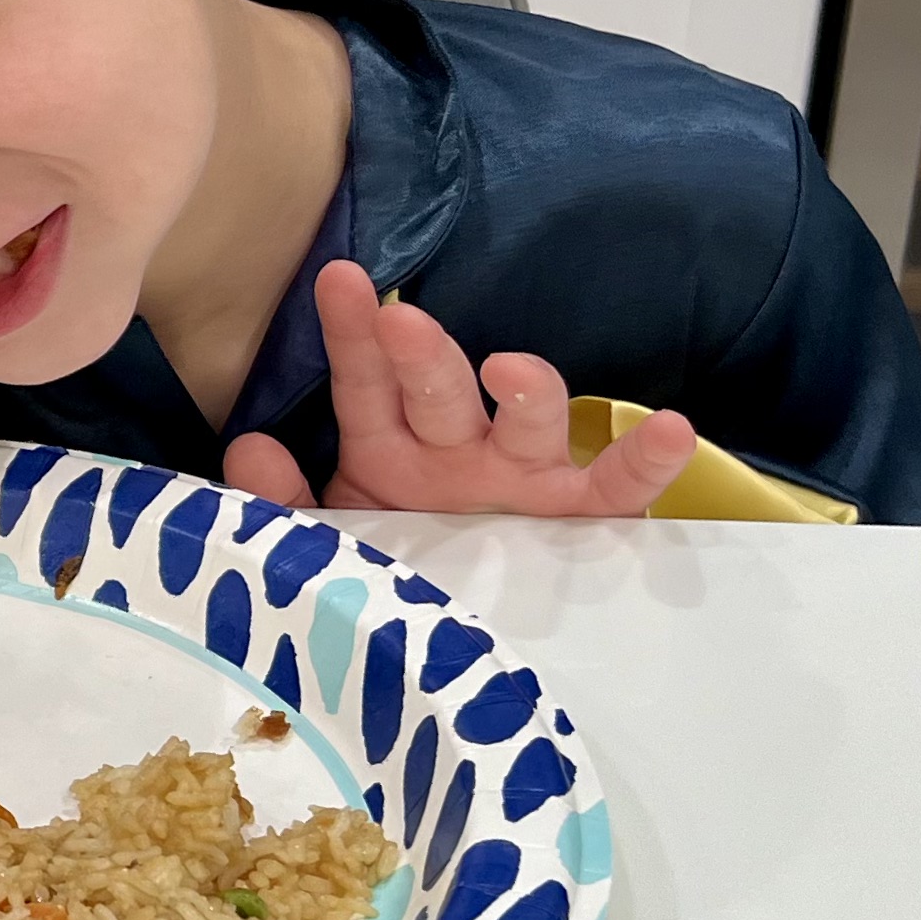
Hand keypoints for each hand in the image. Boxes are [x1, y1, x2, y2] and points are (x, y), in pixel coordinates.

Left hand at [222, 260, 697, 517]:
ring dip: (525, 391)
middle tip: (400, 322)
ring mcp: (525, 477)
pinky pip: (620, 488)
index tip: (338, 279)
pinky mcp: (584, 518)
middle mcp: (458, 450)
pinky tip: (672, 428)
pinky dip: (647, 460)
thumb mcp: (328, 537)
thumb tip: (248, 448)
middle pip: (438, 391)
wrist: (460, 641)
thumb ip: (281, 500)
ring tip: (509, 369)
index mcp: (389, 448)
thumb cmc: (390, 564)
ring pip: (529, 421)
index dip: (352, 331)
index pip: (365, 381)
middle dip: (420, 354)